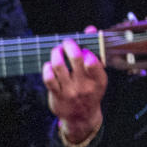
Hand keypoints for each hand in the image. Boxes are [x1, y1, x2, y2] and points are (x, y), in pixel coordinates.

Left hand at [43, 28, 105, 144]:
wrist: (82, 117)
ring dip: (55, 53)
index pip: (94, 61)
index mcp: (99, 79)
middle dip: (69, 44)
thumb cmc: (90, 90)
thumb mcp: (97, 75)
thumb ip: (95, 51)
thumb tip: (91, 29)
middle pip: (75, 58)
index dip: (86, 50)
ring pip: (59, 65)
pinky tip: (49, 65)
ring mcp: (70, 90)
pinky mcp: (57, 95)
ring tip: (56, 50)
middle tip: (67, 42)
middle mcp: (85, 85)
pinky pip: (48, 78)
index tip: (83, 48)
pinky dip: (47, 67)